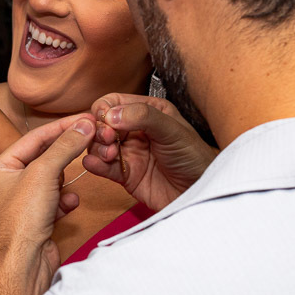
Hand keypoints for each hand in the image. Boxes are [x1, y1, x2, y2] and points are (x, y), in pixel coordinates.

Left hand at [0, 115, 94, 294]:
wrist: (25, 264)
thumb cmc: (22, 219)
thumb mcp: (44, 173)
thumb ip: (65, 146)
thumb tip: (84, 124)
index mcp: (0, 169)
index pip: (33, 138)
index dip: (60, 127)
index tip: (84, 118)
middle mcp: (7, 184)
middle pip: (43, 158)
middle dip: (65, 154)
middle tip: (90, 139)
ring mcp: (22, 203)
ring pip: (52, 180)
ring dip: (64, 181)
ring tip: (69, 185)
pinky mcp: (37, 219)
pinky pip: (56, 201)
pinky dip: (65, 201)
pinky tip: (68, 206)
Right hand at [84, 94, 217, 210]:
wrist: (200, 192)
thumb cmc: (194, 157)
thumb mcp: (172, 130)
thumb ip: (143, 117)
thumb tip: (112, 114)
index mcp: (148, 112)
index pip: (115, 102)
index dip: (104, 109)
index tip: (104, 119)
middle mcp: (135, 130)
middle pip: (102, 124)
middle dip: (100, 130)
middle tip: (109, 139)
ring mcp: (128, 152)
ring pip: (99, 145)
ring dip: (98, 148)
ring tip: (110, 154)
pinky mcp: (125, 174)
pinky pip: (103, 167)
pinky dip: (95, 164)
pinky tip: (94, 164)